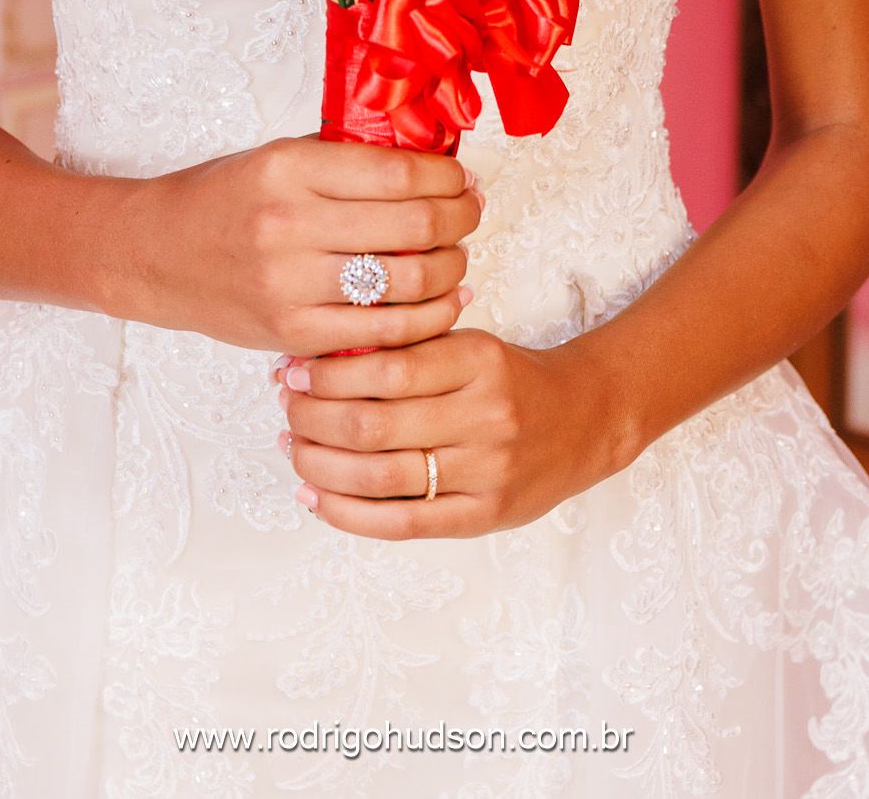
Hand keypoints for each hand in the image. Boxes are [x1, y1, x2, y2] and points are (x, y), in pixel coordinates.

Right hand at [107, 135, 480, 356]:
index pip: (399, 172)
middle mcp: (290, 226)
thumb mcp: (280, 156)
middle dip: (461, 219)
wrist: (157, 253)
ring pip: (407, 285)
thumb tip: (431, 161)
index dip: (448, 177)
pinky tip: (441, 302)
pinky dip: (427, 319)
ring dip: (451, 270)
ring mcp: (291, 286)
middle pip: (414, 228)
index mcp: (290, 169)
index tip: (463, 178)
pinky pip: (383, 334)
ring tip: (458, 257)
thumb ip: (347, 161)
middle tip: (471, 214)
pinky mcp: (293, 334)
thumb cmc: (225, 197)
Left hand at [274, 325, 624, 537]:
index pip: (385, 367)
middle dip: (313, 417)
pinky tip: (314, 497)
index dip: (327, 374)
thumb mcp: (469, 345)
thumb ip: (408, 349)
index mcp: (478, 360)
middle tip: (285, 407)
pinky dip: (347, 514)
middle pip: (374, 423)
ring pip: (380, 476)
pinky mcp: (483, 517)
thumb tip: (318, 360)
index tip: (293, 370)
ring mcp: (486, 472)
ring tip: (293, 448)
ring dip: (320, 464)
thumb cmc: (508, 378)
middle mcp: (485, 416)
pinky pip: (401, 524)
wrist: (583, 420)